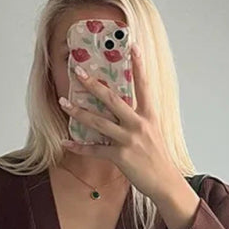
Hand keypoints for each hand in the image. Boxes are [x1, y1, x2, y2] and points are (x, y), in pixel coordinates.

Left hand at [58, 43, 181, 201]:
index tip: (132, 45)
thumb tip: (125, 109)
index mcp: (149, 116)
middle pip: (112, 99)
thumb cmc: (158, 159)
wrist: (165, 183)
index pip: (144, 86)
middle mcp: (139, 124)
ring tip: (63, 103)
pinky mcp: (121, 157)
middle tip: (79, 72)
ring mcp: (129, 140)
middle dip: (93, 85)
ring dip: (78, 112)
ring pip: (98, 122)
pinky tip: (66, 143)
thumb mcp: (154, 133)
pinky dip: (79, 147)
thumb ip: (140, 120)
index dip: (139, 65)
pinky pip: (95, 150)